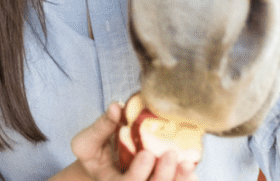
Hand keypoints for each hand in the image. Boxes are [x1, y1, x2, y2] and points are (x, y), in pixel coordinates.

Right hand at [69, 103, 197, 180]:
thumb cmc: (93, 154)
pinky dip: (184, 180)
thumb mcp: (88, 141)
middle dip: (163, 175)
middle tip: (171, 154)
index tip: (147, 154)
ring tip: (188, 163)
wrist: (101, 166)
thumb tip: (116, 106)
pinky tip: (191, 170)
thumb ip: (102, 127)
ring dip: (178, 179)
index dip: (138, 173)